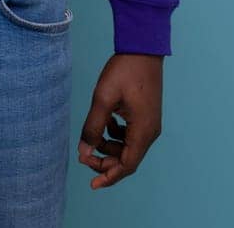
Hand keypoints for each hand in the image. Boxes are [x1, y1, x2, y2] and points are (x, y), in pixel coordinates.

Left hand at [78, 53, 162, 189]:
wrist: (142, 48)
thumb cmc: (124, 71)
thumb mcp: (103, 99)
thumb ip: (93, 127)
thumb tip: (83, 152)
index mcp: (143, 131)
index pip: (127, 166)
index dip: (109, 177)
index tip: (92, 184)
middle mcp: (150, 131)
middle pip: (127, 158)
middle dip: (105, 161)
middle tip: (84, 156)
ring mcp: (149, 123)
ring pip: (127, 147)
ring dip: (109, 147)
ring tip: (92, 136)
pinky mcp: (146, 115)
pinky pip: (130, 134)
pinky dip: (115, 134)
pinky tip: (104, 123)